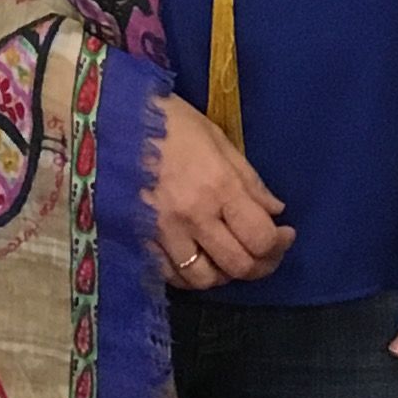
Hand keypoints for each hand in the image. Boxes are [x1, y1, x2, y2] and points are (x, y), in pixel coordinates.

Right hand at [147, 96, 293, 286]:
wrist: (112, 118)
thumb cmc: (169, 121)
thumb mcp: (217, 139)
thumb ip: (249, 180)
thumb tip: (275, 211)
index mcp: (218, 186)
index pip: (261, 237)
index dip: (280, 244)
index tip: (285, 234)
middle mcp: (193, 216)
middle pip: (238, 266)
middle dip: (261, 265)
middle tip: (264, 252)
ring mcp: (163, 232)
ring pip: (204, 279)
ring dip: (223, 273)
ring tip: (228, 256)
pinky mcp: (138, 239)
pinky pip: (169, 276)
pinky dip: (188, 274)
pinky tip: (195, 257)